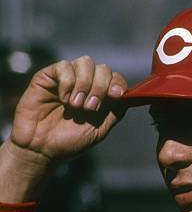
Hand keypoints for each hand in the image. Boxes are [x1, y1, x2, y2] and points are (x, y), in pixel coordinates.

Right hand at [10, 55, 127, 161]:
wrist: (42, 149)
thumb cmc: (69, 142)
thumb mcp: (98, 131)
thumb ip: (114, 113)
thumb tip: (129, 97)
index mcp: (99, 97)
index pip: (114, 78)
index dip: (118, 83)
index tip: (116, 95)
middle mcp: (85, 84)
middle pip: (102, 68)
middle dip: (100, 87)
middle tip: (90, 108)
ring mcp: (67, 78)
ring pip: (85, 63)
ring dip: (85, 84)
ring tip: (76, 106)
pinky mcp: (48, 76)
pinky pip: (64, 67)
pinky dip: (68, 83)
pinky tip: (63, 99)